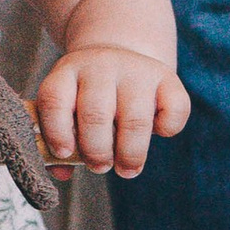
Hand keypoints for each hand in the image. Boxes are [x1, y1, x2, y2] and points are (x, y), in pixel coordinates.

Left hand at [32, 47, 189, 181]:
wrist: (122, 57)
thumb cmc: (88, 95)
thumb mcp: (67, 106)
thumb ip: (59, 138)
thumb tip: (61, 172)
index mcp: (67, 71)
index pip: (55, 100)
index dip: (57, 132)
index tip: (65, 154)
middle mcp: (101, 66)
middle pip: (95, 114)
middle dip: (96, 152)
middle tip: (100, 166)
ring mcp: (136, 70)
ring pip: (134, 119)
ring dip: (129, 153)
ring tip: (125, 169)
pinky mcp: (167, 77)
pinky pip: (174, 109)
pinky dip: (167, 129)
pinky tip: (157, 132)